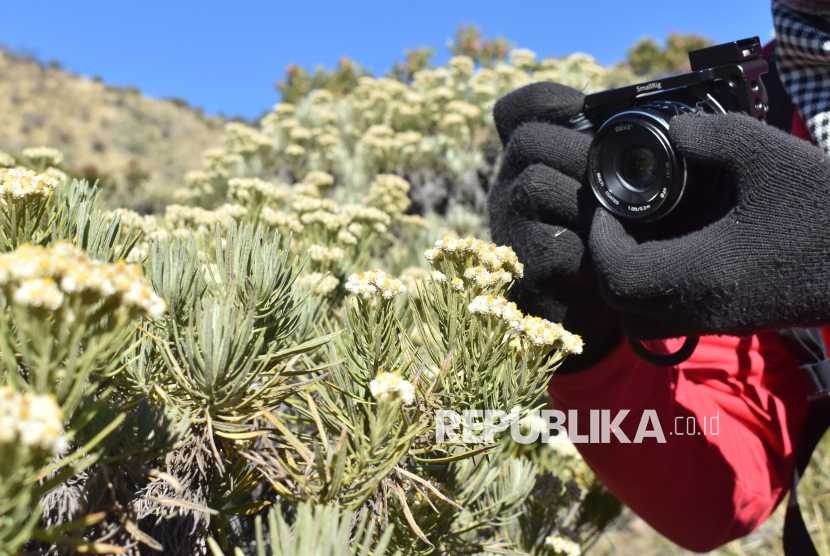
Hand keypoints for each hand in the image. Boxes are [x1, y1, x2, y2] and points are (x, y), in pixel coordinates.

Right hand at [489, 82, 620, 368]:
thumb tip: (677, 116)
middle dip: (580, 149)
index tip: (578, 103)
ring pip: (534, 184)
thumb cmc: (608, 236)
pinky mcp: (526, 268)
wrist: (591, 307)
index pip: (513, 111)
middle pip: (527, 140)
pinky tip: (605, 256)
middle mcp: (509, 187)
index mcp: (530, 161)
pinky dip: (587, 248)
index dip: (542, 98)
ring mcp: (511, 227)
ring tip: (615, 216)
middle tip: (618, 172)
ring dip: (584, 196)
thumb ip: (617, 156)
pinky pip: (553, 244)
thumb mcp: (605, 188)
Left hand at [590, 111, 829, 338]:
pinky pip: (670, 316)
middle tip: (616, 218)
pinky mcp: (733, 320)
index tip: (606, 203)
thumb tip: (674, 131)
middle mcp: (703, 307)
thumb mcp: (769, 156)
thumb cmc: (828, 209)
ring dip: (626, 280)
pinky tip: (674, 247)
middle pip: (620, 302)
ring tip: (639, 234)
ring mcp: (718, 320)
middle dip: (607, 257)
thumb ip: (713, 135)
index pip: (617, 272)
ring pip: (642, 319)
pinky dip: (654, 288)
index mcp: (703, 274)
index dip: (600, 237)